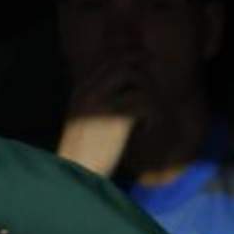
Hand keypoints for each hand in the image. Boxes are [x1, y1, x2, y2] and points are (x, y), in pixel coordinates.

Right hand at [56, 59, 144, 177]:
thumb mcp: (88, 123)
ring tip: (149, 116)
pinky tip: (147, 131)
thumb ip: (102, 104)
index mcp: (81, 90)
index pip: (107, 60)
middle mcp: (88, 90)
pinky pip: (145, 101)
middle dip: (143, 69)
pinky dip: (152, 116)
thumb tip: (129, 91)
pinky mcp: (116, 117)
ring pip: (135, 75)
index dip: (129, 57)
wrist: (78, 175)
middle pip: (121, 62)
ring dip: (149, 93)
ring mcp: (100, 101)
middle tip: (155, 79)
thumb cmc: (85, 155)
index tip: (145, 62)